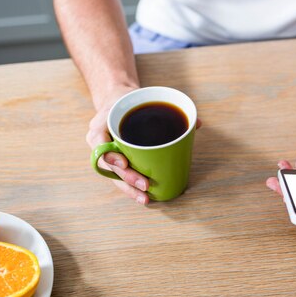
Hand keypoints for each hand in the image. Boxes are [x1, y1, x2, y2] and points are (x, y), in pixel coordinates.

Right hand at [87, 88, 202, 204]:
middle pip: (108, 165)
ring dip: (129, 188)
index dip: (110, 155)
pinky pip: (119, 177)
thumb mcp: (140, 98)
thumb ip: (167, 108)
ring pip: (113, 175)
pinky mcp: (114, 161)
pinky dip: (131, 187)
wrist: (116, 99)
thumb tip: (197, 123)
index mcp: (101, 124)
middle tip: (145, 185)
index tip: (124, 163)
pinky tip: (143, 197)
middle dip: (127, 178)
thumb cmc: (128, 101)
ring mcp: (105, 153)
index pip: (98, 141)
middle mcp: (100, 141)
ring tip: (145, 199)